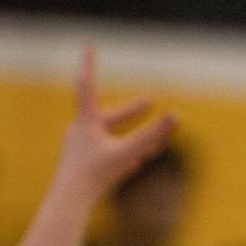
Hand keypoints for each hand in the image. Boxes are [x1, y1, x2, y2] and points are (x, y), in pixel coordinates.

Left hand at [55, 46, 176, 197]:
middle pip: (109, 115)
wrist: (69, 202)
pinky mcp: (81, 165)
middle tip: (148, 103)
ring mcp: (79, 149)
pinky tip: (133, 165)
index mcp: (86, 122)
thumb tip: (177, 116)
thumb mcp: (129, 153)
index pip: (87, 83)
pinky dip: (122, 154)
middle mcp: (80, 131)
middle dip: (131, 112)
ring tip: (151, 146)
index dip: (89, 62)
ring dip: (129, 138)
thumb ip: (153, 135)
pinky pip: (105, 153)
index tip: (87, 43)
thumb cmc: (94, 176)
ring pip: (109, 137)